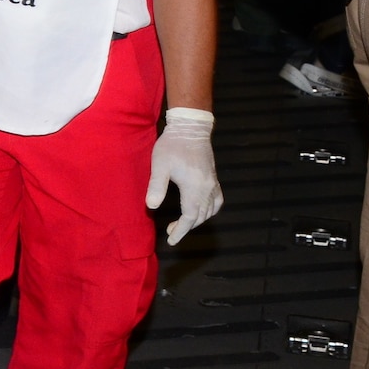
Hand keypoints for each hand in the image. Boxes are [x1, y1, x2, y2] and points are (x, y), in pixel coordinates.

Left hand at [147, 107, 221, 244]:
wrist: (190, 128)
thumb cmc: (172, 145)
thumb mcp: (159, 165)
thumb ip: (156, 186)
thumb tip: (151, 207)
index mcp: (194, 187)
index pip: (190, 216)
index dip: (181, 230)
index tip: (171, 239)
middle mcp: (207, 188)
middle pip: (200, 216)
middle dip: (186, 227)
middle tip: (171, 231)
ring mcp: (213, 183)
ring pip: (210, 210)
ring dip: (197, 220)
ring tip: (182, 223)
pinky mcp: (214, 178)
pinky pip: (217, 201)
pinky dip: (210, 210)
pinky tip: (201, 210)